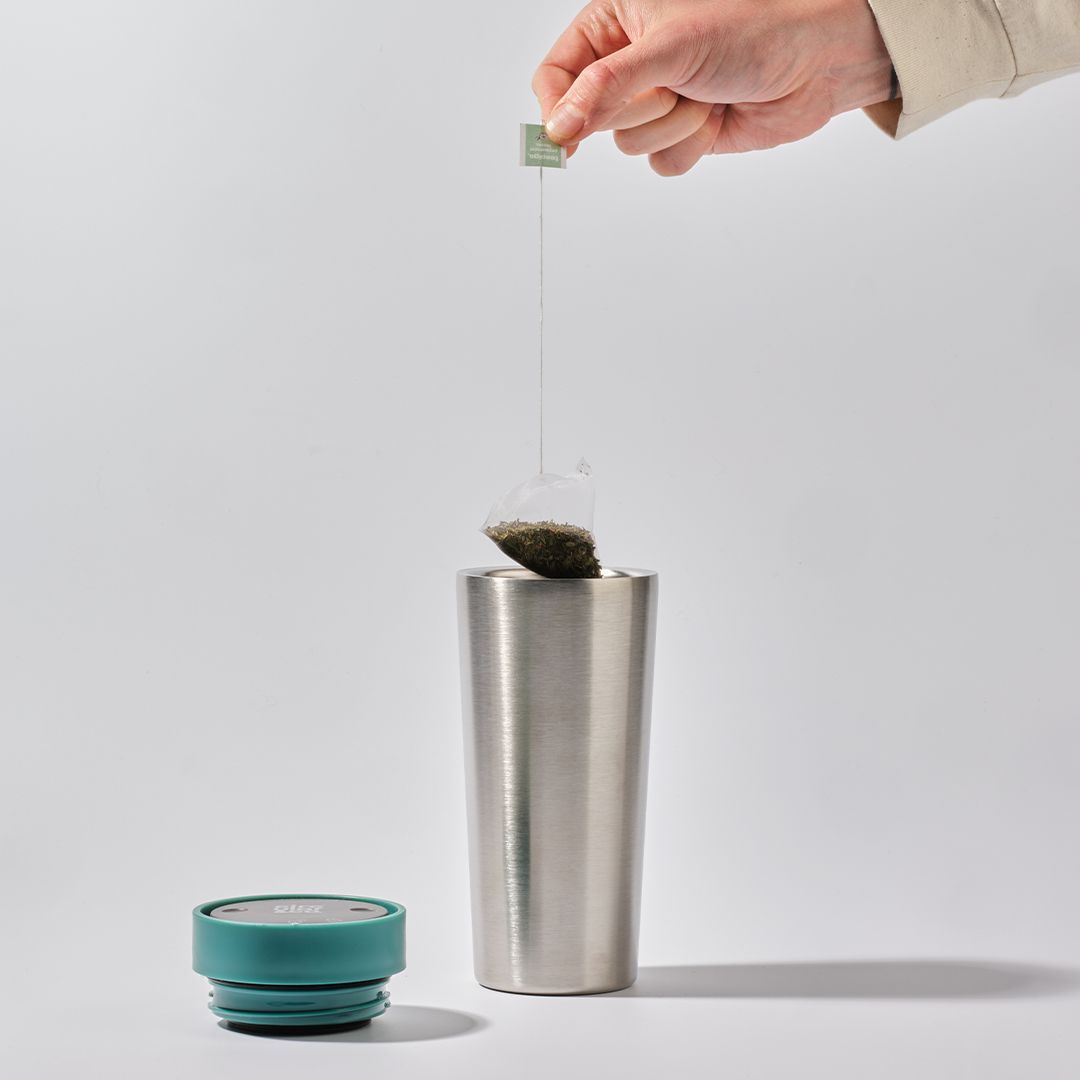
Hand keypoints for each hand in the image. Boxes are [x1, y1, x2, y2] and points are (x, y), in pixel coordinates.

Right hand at [532, 0, 894, 173]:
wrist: (816, 61)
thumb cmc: (753, 28)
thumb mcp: (669, 48)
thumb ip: (606, 88)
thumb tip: (558, 128)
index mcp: (616, 22)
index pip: (556, 73)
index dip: (556, 107)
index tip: (561, 136)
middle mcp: (631, 63)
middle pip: (591, 115)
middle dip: (638, 108)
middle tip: (673, 85)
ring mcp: (656, 101)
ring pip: (628, 144)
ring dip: (672, 125)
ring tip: (706, 93)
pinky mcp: (681, 134)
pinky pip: (660, 163)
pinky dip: (689, 146)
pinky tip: (717, 117)